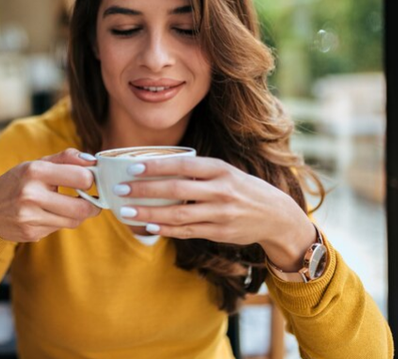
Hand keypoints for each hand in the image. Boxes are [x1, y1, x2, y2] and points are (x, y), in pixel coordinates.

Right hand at [0, 148, 100, 242]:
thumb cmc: (17, 183)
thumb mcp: (36, 164)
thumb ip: (65, 158)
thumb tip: (93, 160)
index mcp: (35, 171)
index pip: (81, 177)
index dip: (91, 180)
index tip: (90, 180)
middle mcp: (31, 194)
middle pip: (82, 207)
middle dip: (93, 204)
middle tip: (94, 200)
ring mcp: (30, 216)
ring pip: (74, 221)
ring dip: (78, 214)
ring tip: (71, 205)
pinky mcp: (31, 233)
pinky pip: (59, 228)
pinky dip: (61, 221)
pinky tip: (50, 214)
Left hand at [121, 156, 316, 269]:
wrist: (276, 216)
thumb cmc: (241, 188)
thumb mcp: (224, 171)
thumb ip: (196, 170)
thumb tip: (155, 166)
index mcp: (221, 169)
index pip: (184, 164)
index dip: (157, 166)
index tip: (133, 167)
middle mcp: (222, 190)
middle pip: (176, 190)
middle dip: (145, 190)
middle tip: (121, 189)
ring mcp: (221, 214)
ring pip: (178, 214)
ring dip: (149, 214)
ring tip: (126, 212)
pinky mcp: (220, 233)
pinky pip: (187, 231)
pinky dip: (166, 229)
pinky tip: (148, 227)